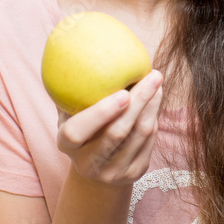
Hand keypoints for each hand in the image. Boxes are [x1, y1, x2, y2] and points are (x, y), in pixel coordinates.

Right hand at [56, 70, 163, 186]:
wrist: (95, 170)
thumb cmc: (81, 128)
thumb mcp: (69, 114)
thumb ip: (70, 90)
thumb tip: (76, 50)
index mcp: (66, 145)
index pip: (78, 132)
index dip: (100, 113)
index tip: (122, 92)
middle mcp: (88, 164)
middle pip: (117, 133)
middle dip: (139, 102)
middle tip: (152, 75)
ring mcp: (112, 173)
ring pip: (139, 135)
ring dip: (152, 105)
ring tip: (156, 81)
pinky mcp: (134, 174)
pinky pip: (149, 141)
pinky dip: (155, 117)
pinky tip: (156, 97)